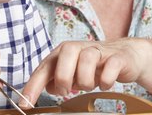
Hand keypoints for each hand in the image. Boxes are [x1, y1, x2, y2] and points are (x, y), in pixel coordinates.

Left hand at [20, 38, 146, 105]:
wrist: (126, 56)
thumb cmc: (95, 65)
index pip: (45, 68)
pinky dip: (106, 80)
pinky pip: (110, 67)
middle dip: (64, 79)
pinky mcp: (117, 57)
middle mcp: (80, 48)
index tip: (25, 104)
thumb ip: (57, 77)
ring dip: (86, 81)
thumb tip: (47, 87)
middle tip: (69, 89)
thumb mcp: (73, 71)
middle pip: (64, 57)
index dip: (33, 86)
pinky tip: (105, 84)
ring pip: (87, 61)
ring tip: (89, 86)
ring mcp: (99, 51)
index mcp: (64, 52)